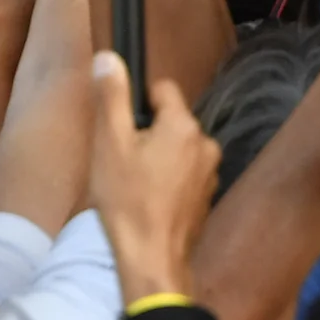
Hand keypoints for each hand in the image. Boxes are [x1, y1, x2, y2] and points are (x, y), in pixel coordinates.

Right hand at [86, 49, 217, 306]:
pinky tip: (148, 203)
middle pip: (170, 121)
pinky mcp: (206, 200)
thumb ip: (112, 97)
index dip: (138, 104)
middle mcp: (206, 144)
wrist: (152, 262)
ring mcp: (210, 174)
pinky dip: (168, 182)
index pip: (163, 90)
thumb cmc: (127, 202)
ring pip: (177, 150)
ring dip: (157, 159)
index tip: (121, 130)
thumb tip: (109, 57)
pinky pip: (184, 176)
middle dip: (147, 135)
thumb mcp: (110, 144)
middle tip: (122, 163)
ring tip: (133, 187)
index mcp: (184, 125)